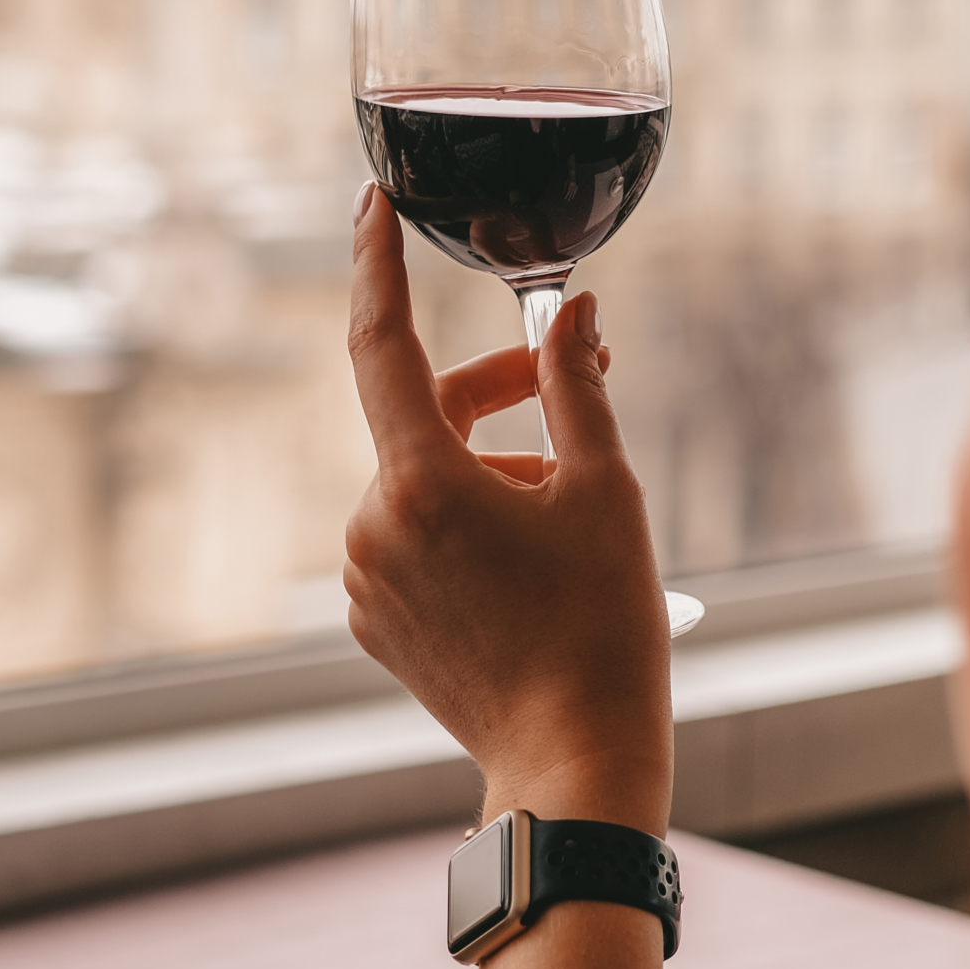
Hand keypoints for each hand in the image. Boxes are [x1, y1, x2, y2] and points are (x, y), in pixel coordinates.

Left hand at [343, 188, 672, 834]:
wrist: (575, 762)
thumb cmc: (602, 629)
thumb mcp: (604, 489)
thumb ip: (577, 385)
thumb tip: (574, 312)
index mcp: (420, 482)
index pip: (381, 343)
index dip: (374, 265)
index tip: (369, 206)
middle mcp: (372, 525)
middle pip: (425, 417)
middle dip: (501, 393)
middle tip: (586, 385)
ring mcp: (365, 579)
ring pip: (424, 480)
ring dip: (491, 468)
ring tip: (571, 509)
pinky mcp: (374, 621)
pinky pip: (414, 538)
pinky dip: (467, 525)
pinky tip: (532, 565)